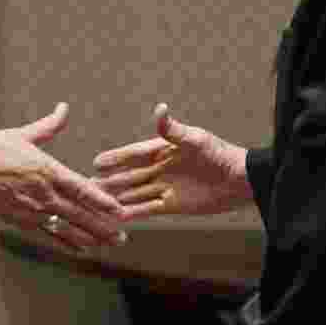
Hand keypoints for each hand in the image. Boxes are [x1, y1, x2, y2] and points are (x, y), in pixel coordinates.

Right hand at [0, 102, 128, 251]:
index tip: (118, 208)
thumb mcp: (25, 134)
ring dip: (90, 236)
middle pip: (79, 213)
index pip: (80, 188)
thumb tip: (64, 107)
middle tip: (123, 234)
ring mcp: (32, 210)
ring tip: (109, 243)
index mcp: (47, 170)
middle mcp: (43, 193)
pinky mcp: (21, 221)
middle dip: (102, 225)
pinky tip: (82, 249)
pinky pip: (48, 235)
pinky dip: (67, 243)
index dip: (101, 200)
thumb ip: (50, 125)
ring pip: (67, 228)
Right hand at [93, 103, 252, 217]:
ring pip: (135, 192)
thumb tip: (159, 109)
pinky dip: (132, 212)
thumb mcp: (195, 139)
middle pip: (130, 175)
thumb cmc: (219, 154)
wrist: (240, 180)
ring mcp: (165, 187)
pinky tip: (117, 216)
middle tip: (86, 184)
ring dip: (116, 196)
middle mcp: (160, 168)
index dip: (116, 158)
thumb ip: (173, 129)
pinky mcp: (172, 204)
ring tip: (95, 201)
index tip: (96, 161)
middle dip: (110, 180)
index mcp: (163, 149)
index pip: (134, 154)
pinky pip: (147, 209)